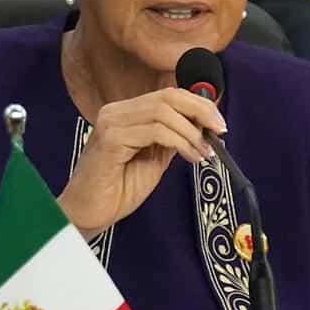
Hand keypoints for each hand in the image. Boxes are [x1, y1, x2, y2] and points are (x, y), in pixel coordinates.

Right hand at [57, 88, 223, 236]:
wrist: (90, 214)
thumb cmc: (118, 189)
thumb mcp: (154, 159)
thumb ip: (173, 138)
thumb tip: (202, 126)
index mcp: (126, 113)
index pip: (168, 95)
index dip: (199, 104)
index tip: (219, 123)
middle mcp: (116, 111)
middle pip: (169, 97)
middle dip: (201, 111)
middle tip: (220, 131)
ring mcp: (111, 123)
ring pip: (164, 112)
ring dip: (191, 133)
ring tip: (203, 153)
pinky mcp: (110, 139)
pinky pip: (155, 131)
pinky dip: (179, 142)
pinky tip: (189, 157)